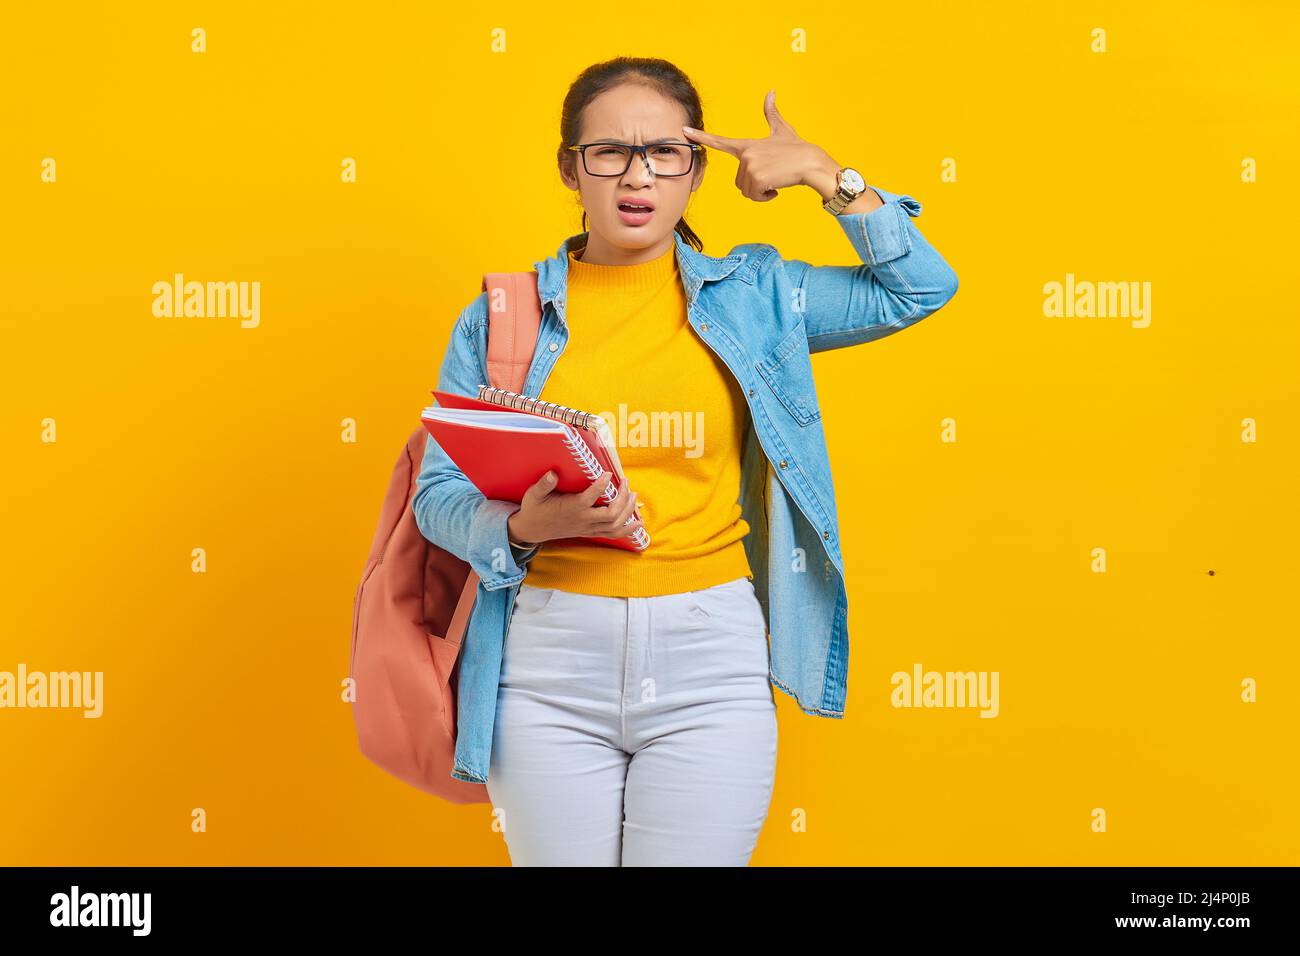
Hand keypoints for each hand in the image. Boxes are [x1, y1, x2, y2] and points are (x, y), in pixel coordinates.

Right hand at [507, 470, 643, 546]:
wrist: (532, 530)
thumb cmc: (534, 509)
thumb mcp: (534, 495)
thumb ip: (544, 485)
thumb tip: (552, 473)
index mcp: (571, 508)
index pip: (591, 497)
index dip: (602, 485)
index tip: (609, 473)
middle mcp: (583, 520)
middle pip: (611, 513)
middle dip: (623, 498)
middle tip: (626, 483)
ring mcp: (588, 528)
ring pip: (615, 524)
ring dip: (628, 511)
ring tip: (634, 496)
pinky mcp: (590, 532)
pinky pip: (613, 533)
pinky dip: (628, 529)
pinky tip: (639, 522)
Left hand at [680, 89, 836, 201]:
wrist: (812, 163)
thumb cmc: (798, 149)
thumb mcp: (782, 131)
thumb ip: (772, 114)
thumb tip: (771, 92)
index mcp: (747, 145)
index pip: (720, 142)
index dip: (701, 137)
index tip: (684, 131)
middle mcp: (745, 154)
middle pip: (739, 182)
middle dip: (756, 185)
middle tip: (773, 175)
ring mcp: (750, 166)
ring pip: (746, 192)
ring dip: (761, 192)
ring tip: (776, 179)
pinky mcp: (756, 178)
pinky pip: (755, 196)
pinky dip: (766, 197)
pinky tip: (777, 187)